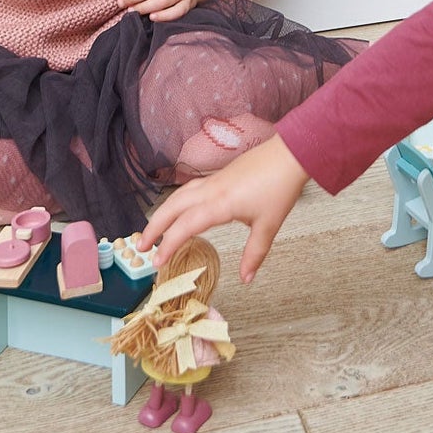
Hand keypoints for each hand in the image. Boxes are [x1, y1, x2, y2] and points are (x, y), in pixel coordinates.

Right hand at [138, 135, 307, 281]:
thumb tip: (246, 278)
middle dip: (155, 226)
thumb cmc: (280, 187)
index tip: (156, 262)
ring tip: (154, 229)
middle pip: (173, 207)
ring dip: (164, 212)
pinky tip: (179, 208)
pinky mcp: (220, 175)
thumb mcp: (268, 225)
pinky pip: (190, 189)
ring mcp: (214, 180)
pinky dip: (177, 201)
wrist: (291, 153)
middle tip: (141, 246)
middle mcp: (211, 190)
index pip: (185, 226)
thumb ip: (254, 253)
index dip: (169, 245)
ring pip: (180, 195)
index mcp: (220, 204)